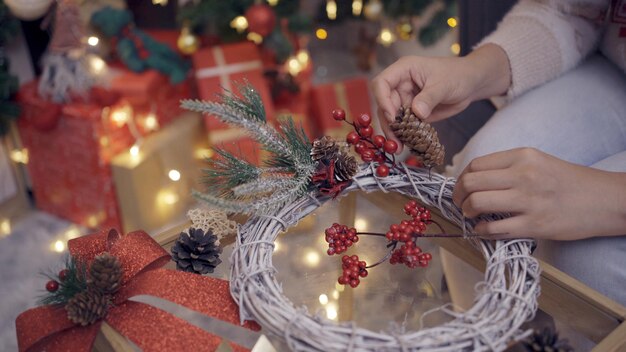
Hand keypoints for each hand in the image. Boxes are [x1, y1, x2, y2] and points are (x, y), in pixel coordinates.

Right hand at [372, 44, 509, 151]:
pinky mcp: (411, 112)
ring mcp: (405, 99)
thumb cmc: (458, 75)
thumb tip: (417, 112)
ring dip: (393, 133)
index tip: (392, 116)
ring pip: (390, 118)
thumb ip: (429, 98)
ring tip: (398, 148)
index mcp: (404, 70)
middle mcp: (400, 84)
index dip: (383, 99)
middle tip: (395, 141)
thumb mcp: (444, 84)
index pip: (382, 83)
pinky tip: (406, 145)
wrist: (470, 84)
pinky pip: (402, 125)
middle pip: (383, 104)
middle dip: (388, 123)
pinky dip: (403, 135)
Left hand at [452, 148, 625, 239]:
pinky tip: (482, 230)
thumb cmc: (569, 182)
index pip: (476, 165)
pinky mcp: (534, 225)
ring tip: (470, 215)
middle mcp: (523, 175)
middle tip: (459, 203)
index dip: (460, 178)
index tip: (460, 188)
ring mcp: (528, 201)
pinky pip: (494, 229)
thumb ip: (508, 167)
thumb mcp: (538, 162)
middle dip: (457, 196)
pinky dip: (480, 231)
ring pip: (477, 203)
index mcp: (523, 156)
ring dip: (466, 212)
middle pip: (471, 183)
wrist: (605, 200)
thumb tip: (473, 179)